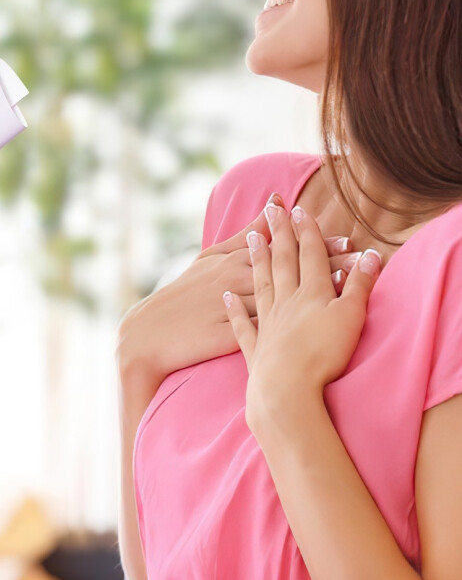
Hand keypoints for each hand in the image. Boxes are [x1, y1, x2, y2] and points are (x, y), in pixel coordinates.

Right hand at [117, 199, 357, 383]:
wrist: (151, 333)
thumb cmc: (184, 294)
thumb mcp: (210, 258)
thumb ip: (244, 234)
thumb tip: (272, 205)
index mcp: (230, 261)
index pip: (276, 248)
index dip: (311, 244)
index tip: (344, 239)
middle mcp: (233, 279)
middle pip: (284, 268)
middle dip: (322, 261)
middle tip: (357, 255)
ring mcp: (231, 307)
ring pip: (280, 295)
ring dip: (314, 289)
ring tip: (348, 285)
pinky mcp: (228, 335)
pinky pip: (264, 328)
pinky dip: (290, 323)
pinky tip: (315, 324)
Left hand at [224, 197, 382, 430]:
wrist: (286, 388)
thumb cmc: (323, 353)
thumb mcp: (351, 316)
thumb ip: (360, 285)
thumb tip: (371, 254)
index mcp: (310, 293)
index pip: (308, 255)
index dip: (305, 231)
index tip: (297, 208)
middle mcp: (285, 302)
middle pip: (282, 261)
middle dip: (280, 234)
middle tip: (272, 210)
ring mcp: (266, 323)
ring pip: (261, 284)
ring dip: (258, 260)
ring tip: (252, 238)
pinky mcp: (255, 348)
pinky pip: (242, 324)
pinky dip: (235, 309)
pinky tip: (225, 297)